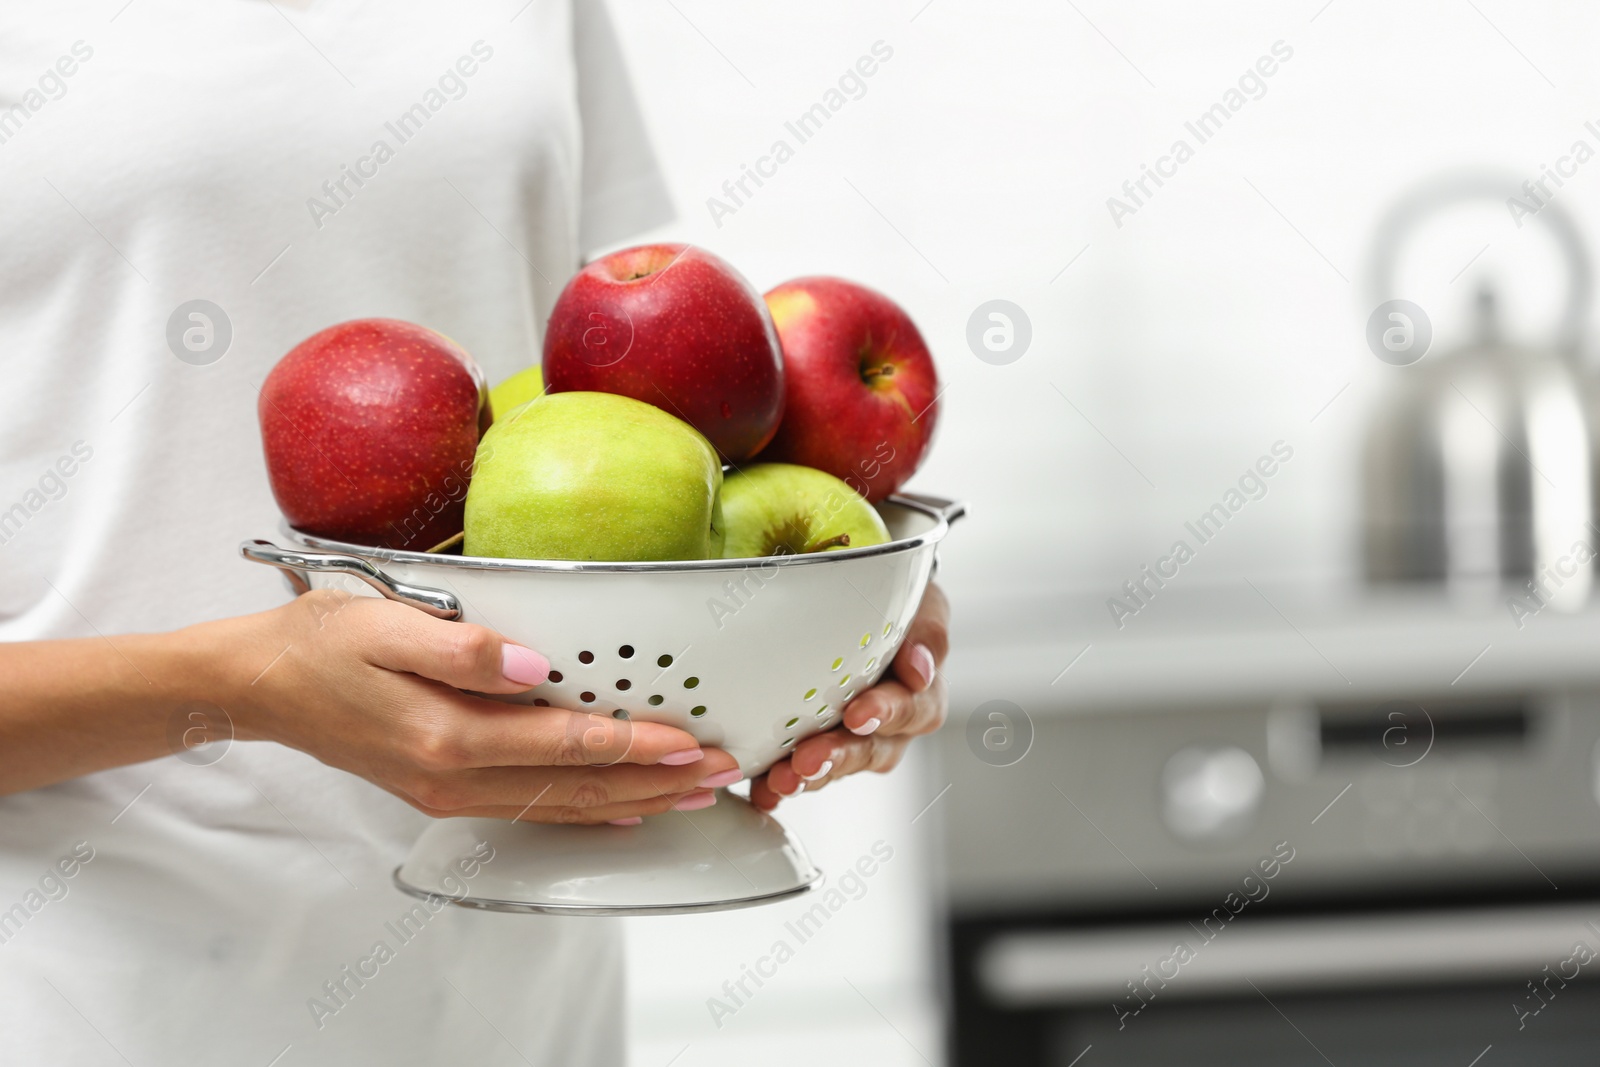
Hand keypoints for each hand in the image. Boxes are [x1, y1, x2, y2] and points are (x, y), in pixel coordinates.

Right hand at [210, 588, 740, 824]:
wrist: (258, 684)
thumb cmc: (320, 644)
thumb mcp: (382, 624)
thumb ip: (460, 649)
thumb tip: (531, 668)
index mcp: (448, 735)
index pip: (566, 745)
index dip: (634, 744)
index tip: (690, 741)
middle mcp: (454, 776)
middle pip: (576, 788)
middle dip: (655, 782)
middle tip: (720, 773)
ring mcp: (448, 791)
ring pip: (559, 806)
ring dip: (631, 800)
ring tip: (691, 794)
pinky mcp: (442, 788)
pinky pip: (529, 809)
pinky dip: (582, 811)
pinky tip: (617, 809)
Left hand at [750, 582, 948, 810]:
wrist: (853, 606)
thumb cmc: (890, 605)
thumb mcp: (918, 603)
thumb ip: (926, 630)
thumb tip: (920, 669)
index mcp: (920, 691)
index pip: (915, 709)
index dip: (888, 714)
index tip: (858, 715)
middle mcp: (890, 725)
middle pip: (872, 749)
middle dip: (839, 756)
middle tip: (809, 759)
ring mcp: (852, 740)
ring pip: (837, 767)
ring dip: (809, 775)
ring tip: (781, 780)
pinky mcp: (814, 750)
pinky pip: (800, 774)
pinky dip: (778, 785)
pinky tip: (762, 791)